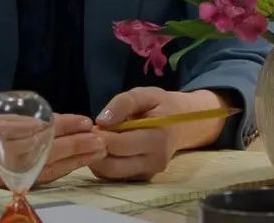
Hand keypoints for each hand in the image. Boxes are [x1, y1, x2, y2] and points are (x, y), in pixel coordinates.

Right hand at [0, 108, 106, 186]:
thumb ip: (22, 119)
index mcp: (2, 132)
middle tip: (100, 139)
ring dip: (75, 160)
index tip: (85, 121)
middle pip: (49, 150)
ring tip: (97, 152)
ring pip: (48, 167)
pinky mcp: (11, 183)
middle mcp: (6, 155)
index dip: (67, 125)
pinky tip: (77, 163)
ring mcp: (9, 172)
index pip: (41, 128)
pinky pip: (41, 177)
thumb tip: (53, 122)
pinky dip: (62, 170)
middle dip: (77, 145)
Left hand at [90, 87, 227, 180]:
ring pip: (111, 174)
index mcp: (157, 138)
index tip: (91, 127)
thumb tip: (101, 121)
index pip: (120, 145)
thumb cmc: (161, 106)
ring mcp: (149, 173)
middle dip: (95, 151)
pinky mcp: (143, 178)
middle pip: (113, 166)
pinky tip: (106, 148)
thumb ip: (123, 103)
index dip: (100, 137)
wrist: (183, 124)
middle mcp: (155, 161)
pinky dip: (104, 164)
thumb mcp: (144, 94)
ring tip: (97, 140)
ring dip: (97, 159)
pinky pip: (115, 176)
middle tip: (90, 135)